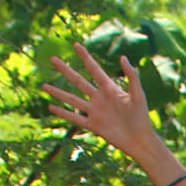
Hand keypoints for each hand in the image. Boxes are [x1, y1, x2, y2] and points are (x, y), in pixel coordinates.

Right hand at [40, 42, 167, 170]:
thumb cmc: (141, 116)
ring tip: (44, 85)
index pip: (94, 69)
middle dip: (65, 70)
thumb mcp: (138, 94)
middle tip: (53, 59)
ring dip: (58, 92)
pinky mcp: (93, 125)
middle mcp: (99, 98)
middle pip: (78, 81)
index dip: (85, 57)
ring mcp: (94, 111)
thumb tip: (123, 57)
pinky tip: (51, 107)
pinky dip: (63, 113)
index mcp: (110, 89)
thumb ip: (132, 76)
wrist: (139, 140)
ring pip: (72, 99)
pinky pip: (74, 118)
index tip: (76, 45)